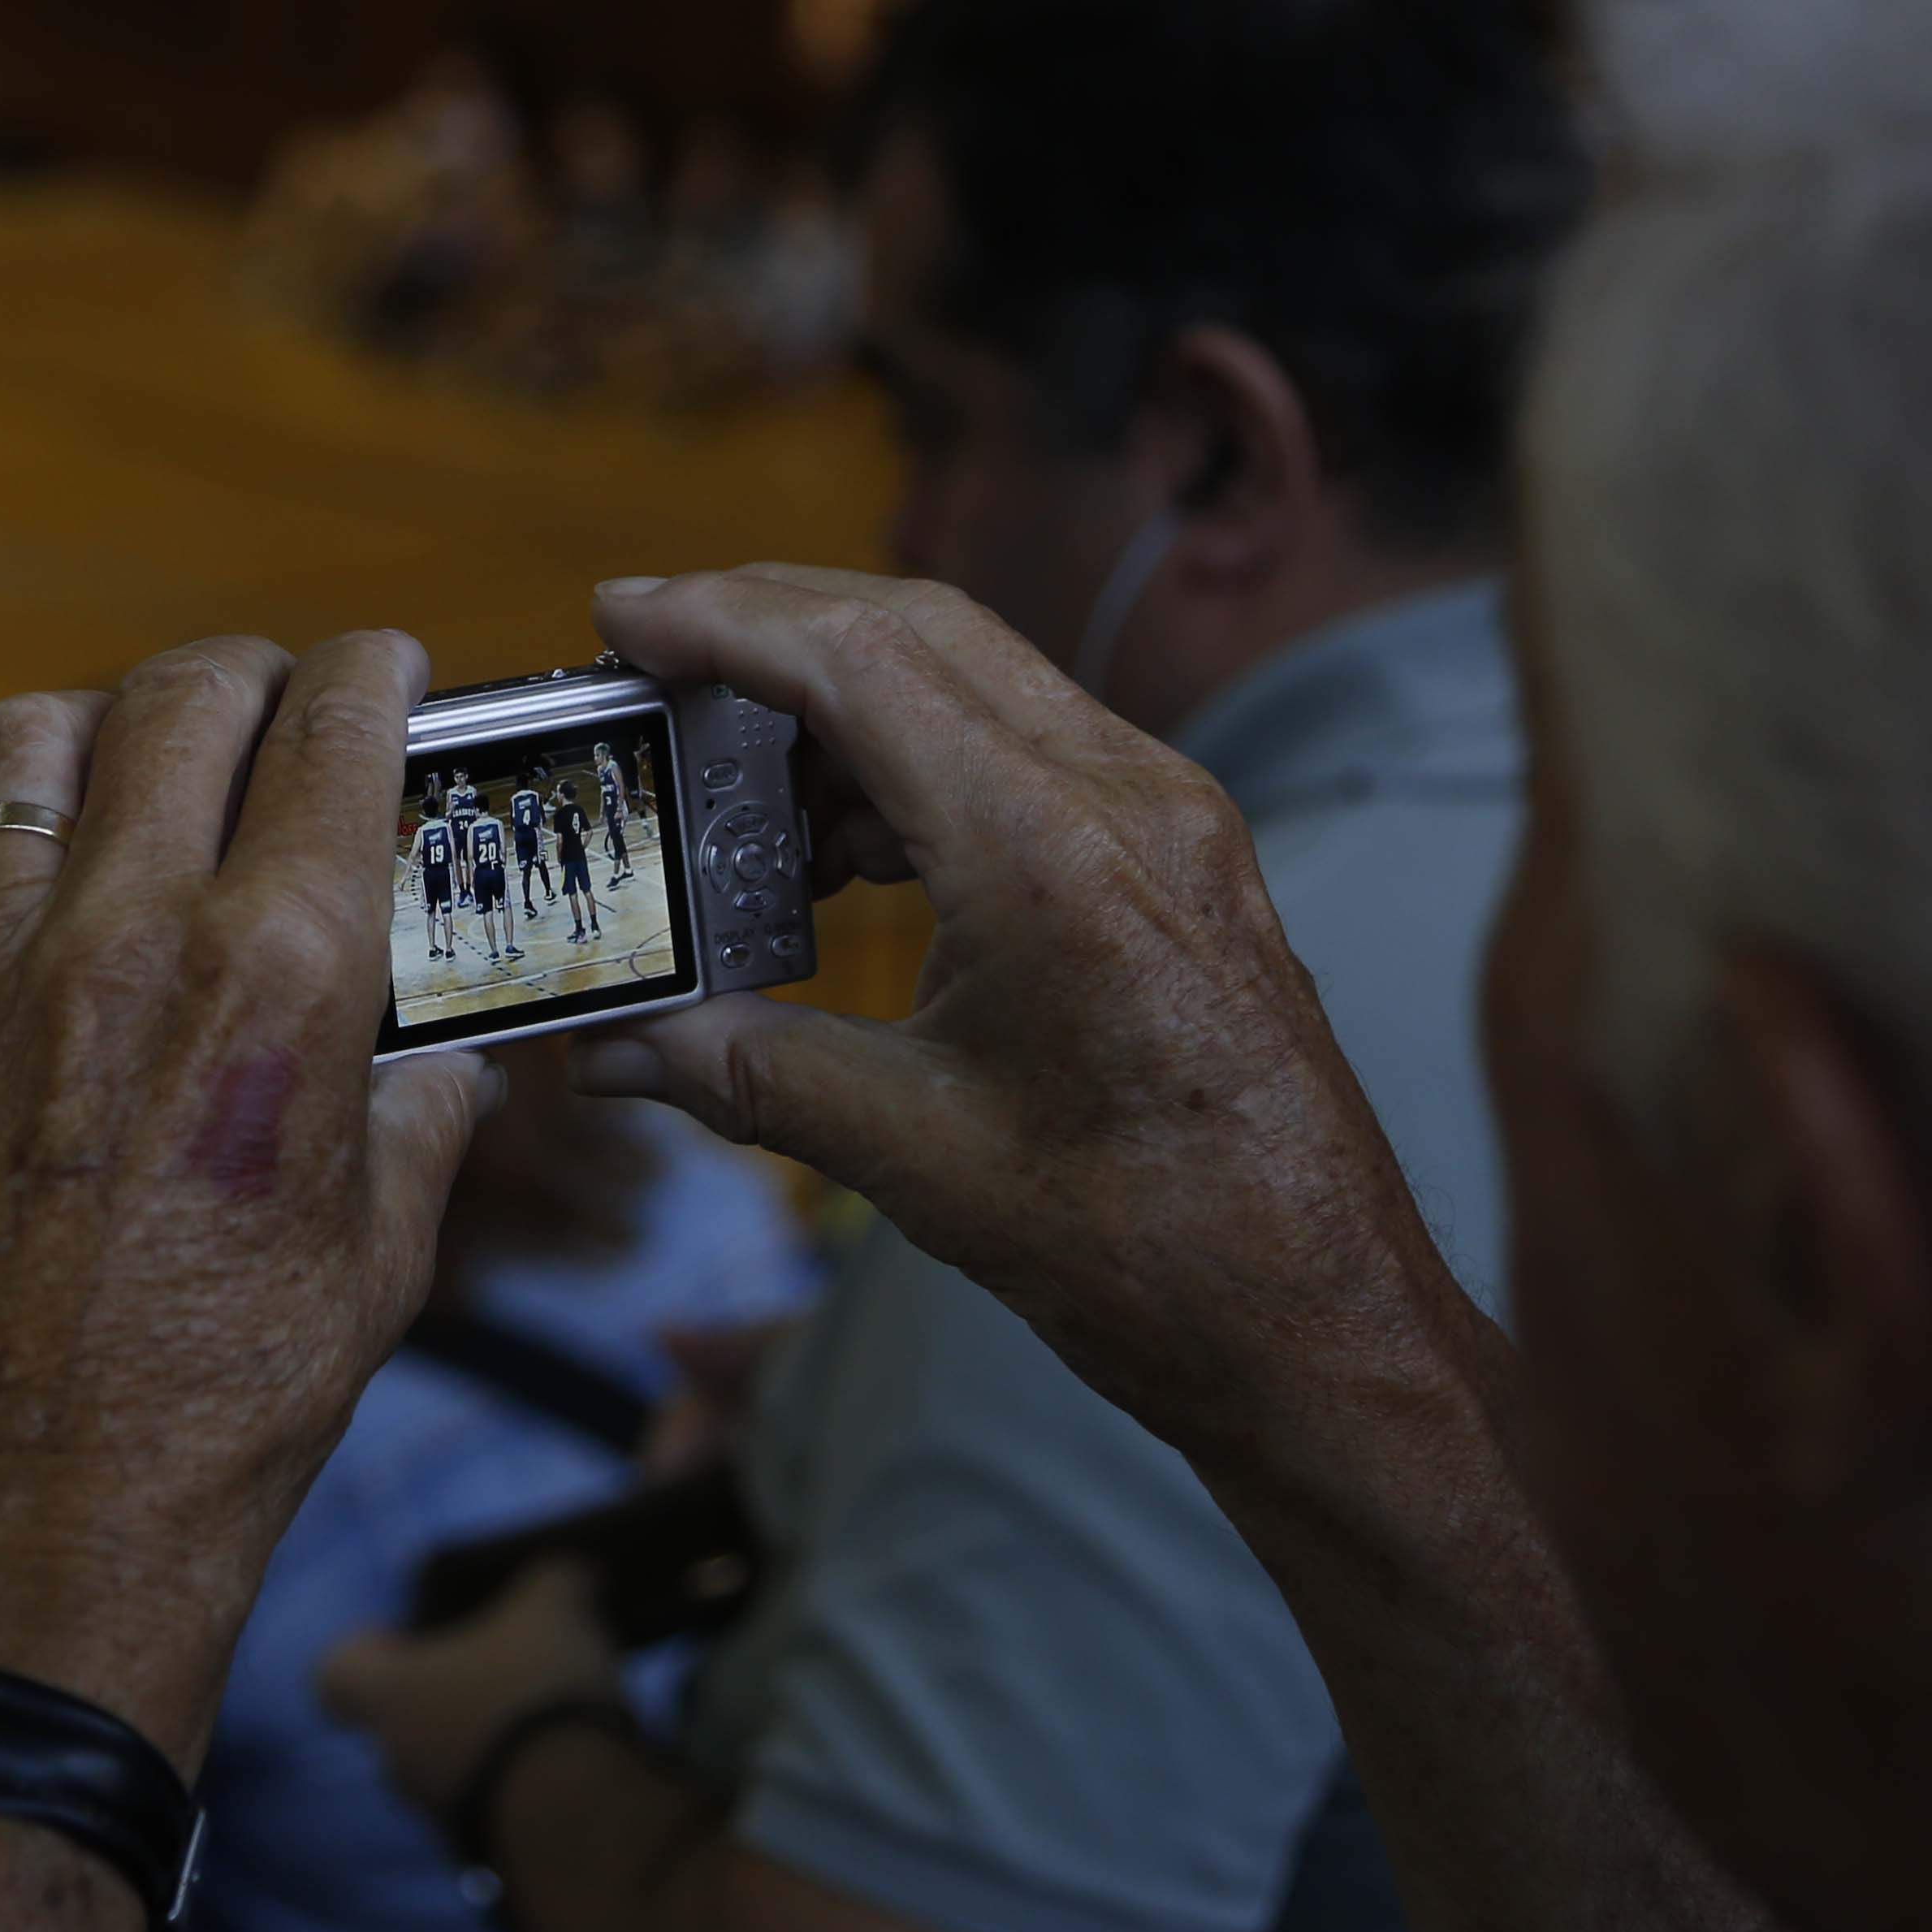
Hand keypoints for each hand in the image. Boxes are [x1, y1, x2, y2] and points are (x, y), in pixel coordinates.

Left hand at [0, 634, 500, 1765]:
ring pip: (20, 745)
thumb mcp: (392, 1239)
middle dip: (246, 677)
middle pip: (183, 697)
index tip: (384, 674)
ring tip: (121, 769)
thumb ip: (430, 1103)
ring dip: (88, 732)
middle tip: (267, 708)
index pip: (339, 730)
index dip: (375, 674)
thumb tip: (458, 1042)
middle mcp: (131, 938)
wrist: (52, 1511)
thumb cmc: (238, 1393)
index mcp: (283, 974)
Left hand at [315, 1555, 619, 1819]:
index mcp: (385, 1692)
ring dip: (491, 1743)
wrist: (573, 1821)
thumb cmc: (534, 1694)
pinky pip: (495, 1807)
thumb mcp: (554, 1607)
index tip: (401, 1636)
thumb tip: (568, 1579)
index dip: (368, 1649)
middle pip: (404, 1720)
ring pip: (451, 1766)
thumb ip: (553, 1583)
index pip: (337, 1673)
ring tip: (555, 1714)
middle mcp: (398, 1759)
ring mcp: (439, 1816)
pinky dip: (525, 1785)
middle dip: (450, 1695)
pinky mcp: (489, 1853)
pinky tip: (576, 1760)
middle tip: (505, 1666)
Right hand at [571, 566, 1481, 1490]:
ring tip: (741, 798)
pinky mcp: (1186, 856)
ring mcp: (1171, 818)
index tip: (624, 611)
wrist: (1320, 1320)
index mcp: (1051, 850)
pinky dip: (922, 764)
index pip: (860, 661)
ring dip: (848, 705)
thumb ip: (745, 1073)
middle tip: (656, 660)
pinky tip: (850, 854)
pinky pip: (1033, 750)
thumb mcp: (914, 1154)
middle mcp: (1127, 797)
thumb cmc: (1147, 1245)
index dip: (724, 620)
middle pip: (920, 631)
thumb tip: (611, 1049)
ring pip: (979, 682)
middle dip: (773, 625)